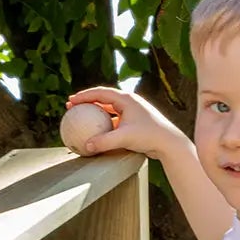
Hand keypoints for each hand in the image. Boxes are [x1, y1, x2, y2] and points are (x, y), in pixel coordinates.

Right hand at [63, 86, 192, 161]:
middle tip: (72, 107)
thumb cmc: (149, 136)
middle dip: (87, 101)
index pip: (100, 93)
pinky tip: (96, 132)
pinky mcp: (134, 122)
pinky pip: (114, 120)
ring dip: (95, 112)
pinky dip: (104, 124)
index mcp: (126, 99)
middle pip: (103, 98)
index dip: (84, 96)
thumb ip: (104, 142)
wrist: (169, 143)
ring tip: (82, 118)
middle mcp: (129, 102)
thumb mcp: (124, 138)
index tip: (71, 101)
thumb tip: (86, 146)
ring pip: (109, 109)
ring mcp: (132, 112)